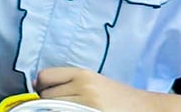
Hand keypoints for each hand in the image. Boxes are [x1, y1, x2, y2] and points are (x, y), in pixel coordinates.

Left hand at [36, 67, 156, 111]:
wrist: (143, 107)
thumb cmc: (116, 96)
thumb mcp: (93, 80)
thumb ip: (68, 80)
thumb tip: (37, 84)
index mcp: (83, 74)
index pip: (45, 76)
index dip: (42, 85)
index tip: (45, 91)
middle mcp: (84, 87)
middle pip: (46, 95)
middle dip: (48, 100)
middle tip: (62, 103)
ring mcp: (87, 105)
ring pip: (52, 107)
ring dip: (55, 109)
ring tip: (70, 108)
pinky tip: (73, 111)